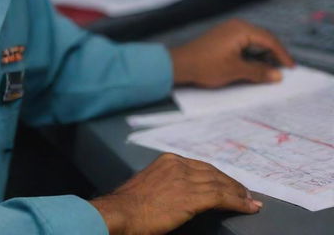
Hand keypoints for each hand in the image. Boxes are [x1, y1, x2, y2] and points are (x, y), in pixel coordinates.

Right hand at [90, 152, 261, 234]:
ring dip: (239, 194)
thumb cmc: (130, 205)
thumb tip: (177, 192)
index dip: (218, 176)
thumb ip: (165, 181)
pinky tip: (248, 208)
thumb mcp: (149, 183)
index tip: (229, 184)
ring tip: (251, 202)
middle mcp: (178, 165)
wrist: (123, 212)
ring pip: (220, 184)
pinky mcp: (191, 197)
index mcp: (168, 160)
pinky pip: (221, 198)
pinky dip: (238, 203)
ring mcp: (185, 179)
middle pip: (213, 172)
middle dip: (231, 183)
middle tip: (246, 193)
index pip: (200, 166)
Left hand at [169, 18, 294, 87]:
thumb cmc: (205, 65)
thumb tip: (277, 74)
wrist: (180, 64)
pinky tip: (254, 65)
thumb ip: (259, 72)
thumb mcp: (235, 71)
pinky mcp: (222, 37)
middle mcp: (235, 26)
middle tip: (283, 69)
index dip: (282, 54)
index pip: (269, 39)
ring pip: (254, 41)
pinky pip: (244, 43)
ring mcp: (228, 30)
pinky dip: (252, 53)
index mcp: (240, 30)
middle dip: (274, 53)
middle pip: (263, 38)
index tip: (291, 67)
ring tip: (269, 70)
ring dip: (262, 54)